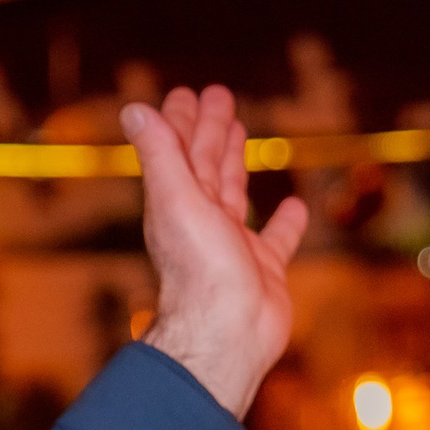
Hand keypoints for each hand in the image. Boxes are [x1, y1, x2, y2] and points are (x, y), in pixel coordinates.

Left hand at [129, 84, 307, 419]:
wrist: (227, 335)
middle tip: (218, 97)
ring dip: (235, 164)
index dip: (180, 122)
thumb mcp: (176, 201)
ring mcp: (231, 248)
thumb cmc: (200, 272)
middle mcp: (200, 225)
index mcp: (176, 208)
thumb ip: (160, 154)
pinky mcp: (263, 271)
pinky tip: (296, 205)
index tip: (186, 94)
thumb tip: (133, 109)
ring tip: (242, 134)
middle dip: (209, 132)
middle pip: (204, 168)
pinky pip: (277, 240)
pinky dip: (286, 223)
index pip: (176, 154)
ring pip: (234, 195)